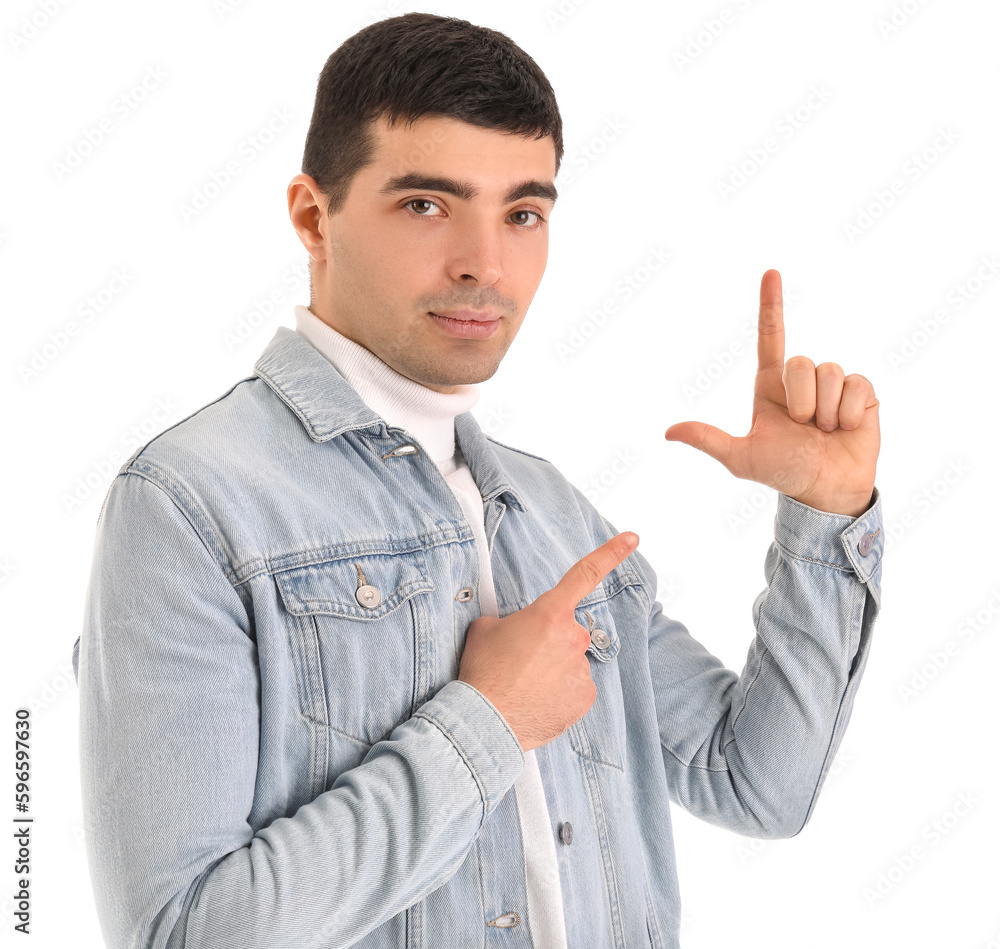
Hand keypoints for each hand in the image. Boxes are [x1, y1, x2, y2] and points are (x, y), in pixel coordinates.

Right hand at [457, 531, 638, 752]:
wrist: (485, 720)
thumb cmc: (483, 672)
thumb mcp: (485, 628)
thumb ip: (510, 619)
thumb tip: (517, 629)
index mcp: (550, 613)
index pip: (585, 574)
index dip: (611, 552)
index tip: (633, 538)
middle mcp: (572, 637)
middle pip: (567, 631)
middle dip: (549, 641)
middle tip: (520, 659)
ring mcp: (581, 669)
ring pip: (571, 661)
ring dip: (552, 668)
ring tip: (523, 684)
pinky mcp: (584, 698)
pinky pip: (575, 687)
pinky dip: (559, 692)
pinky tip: (536, 700)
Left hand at [664, 269, 879, 516]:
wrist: (826, 491)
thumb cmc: (783, 471)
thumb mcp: (741, 457)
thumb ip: (708, 440)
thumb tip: (669, 432)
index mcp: (770, 386)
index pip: (770, 338)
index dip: (771, 305)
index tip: (770, 273)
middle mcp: (802, 380)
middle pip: (801, 362)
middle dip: (801, 400)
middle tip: (804, 427)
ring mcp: (833, 384)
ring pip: (830, 372)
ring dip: (827, 409)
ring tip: (825, 431)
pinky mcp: (862, 393)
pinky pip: (858, 384)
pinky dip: (851, 411)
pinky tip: (848, 427)